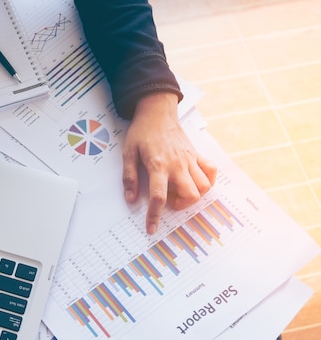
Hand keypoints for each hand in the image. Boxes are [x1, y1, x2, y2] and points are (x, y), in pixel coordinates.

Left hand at [122, 92, 216, 234]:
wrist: (157, 111)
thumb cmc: (142, 131)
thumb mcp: (128, 152)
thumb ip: (129, 177)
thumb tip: (131, 199)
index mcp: (158, 165)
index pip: (158, 197)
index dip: (154, 216)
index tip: (151, 228)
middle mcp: (178, 164)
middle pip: (190, 195)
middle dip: (180, 205)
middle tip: (169, 200)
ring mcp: (190, 159)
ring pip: (204, 187)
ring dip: (194, 195)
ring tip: (180, 191)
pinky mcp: (197, 154)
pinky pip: (211, 171)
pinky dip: (208, 181)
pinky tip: (196, 181)